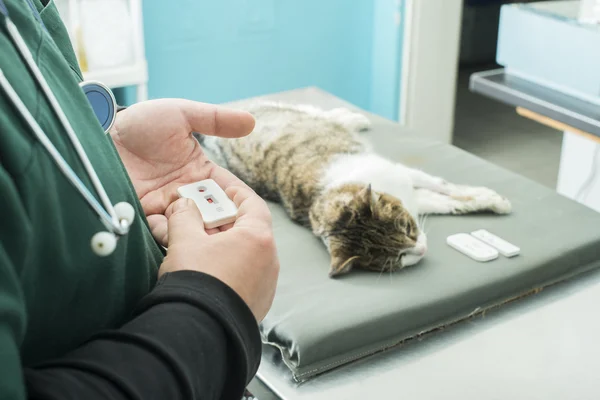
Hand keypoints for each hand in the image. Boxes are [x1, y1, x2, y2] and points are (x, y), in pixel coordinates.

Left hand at [110, 99, 254, 242]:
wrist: (98, 134)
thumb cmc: (141, 123)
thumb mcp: (182, 114)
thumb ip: (216, 119)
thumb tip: (251, 121)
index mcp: (202, 173)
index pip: (229, 193)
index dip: (240, 203)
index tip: (251, 214)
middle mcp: (187, 194)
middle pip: (214, 217)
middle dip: (224, 227)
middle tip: (232, 236)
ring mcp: (166, 208)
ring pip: (191, 229)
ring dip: (200, 235)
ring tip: (207, 240)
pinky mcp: (145, 218)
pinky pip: (162, 232)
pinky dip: (171, 236)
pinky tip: (178, 235)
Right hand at [160, 187, 279, 321]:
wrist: (199, 331)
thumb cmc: (196, 283)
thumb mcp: (184, 240)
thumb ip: (183, 216)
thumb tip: (182, 207)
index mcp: (258, 238)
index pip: (252, 203)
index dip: (236, 192)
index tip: (224, 188)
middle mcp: (269, 260)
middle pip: (248, 228)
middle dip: (224, 219)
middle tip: (204, 214)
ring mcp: (266, 283)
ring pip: (246, 253)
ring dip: (225, 243)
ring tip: (200, 242)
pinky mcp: (257, 302)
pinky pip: (245, 275)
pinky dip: (229, 265)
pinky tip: (207, 268)